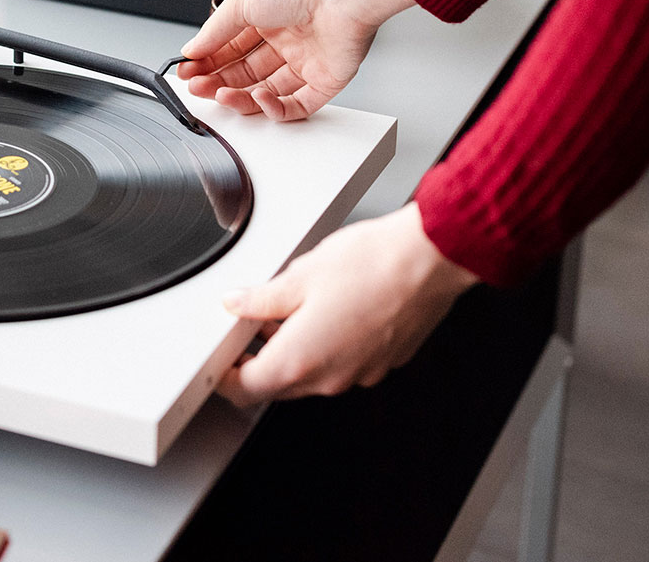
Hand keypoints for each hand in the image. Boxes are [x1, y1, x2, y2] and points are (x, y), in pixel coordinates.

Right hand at [177, 0, 413, 120]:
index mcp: (267, 18)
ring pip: (267, 93)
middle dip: (218, 82)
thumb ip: (214, 31)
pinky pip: (297, 106)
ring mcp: (306, 63)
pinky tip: (258, 98)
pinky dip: (274, 108)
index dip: (208, 62)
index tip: (188, 72)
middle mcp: (287, 41)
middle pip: (246, 73)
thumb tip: (191, 50)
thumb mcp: (241, 2)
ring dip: (240, 98)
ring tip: (220, 95)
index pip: (230, 48)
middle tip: (197, 88)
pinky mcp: (325, 82)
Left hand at [217, 204, 475, 403]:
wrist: (431, 261)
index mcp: (300, 360)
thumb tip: (237, 304)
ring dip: (293, 352)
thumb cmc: (373, 264)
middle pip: (277, 385)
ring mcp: (360, 374)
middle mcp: (330, 378)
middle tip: (248, 327)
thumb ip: (261, 298)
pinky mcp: (382, 363)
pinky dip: (327, 346)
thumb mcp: (300, 274)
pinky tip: (328, 311)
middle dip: (257, 361)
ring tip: (290, 309)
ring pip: (312, 375)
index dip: (223, 375)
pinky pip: (343, 364)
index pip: (244, 387)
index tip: (217, 361)